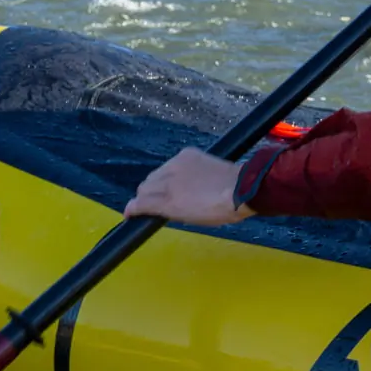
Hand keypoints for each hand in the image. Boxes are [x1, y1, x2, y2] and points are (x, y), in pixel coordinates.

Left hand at [124, 148, 253, 225]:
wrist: (240, 191)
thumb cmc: (238, 186)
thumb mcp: (215, 173)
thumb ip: (199, 177)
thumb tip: (196, 191)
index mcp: (187, 156)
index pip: (165, 170)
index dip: (163, 183)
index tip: (168, 191)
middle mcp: (173, 165)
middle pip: (152, 179)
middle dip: (153, 191)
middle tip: (160, 203)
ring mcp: (168, 182)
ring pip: (146, 191)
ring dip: (146, 200)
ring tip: (146, 210)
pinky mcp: (165, 200)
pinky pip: (143, 203)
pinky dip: (134, 208)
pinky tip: (130, 214)